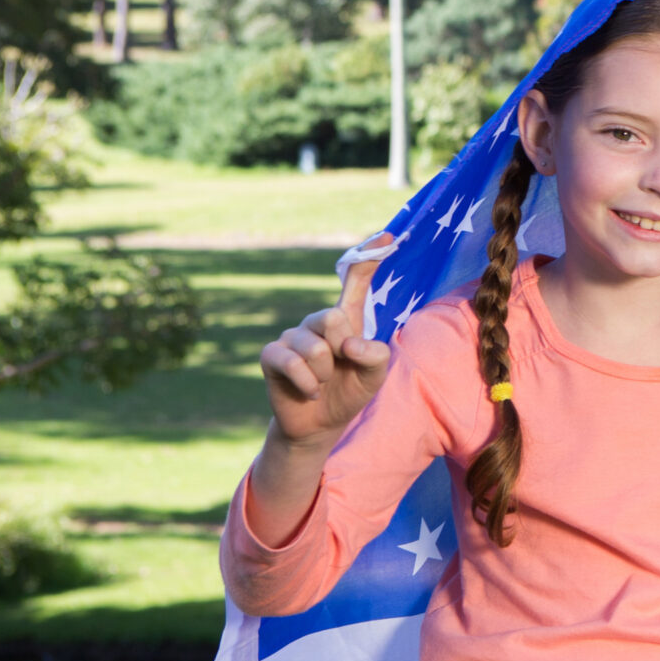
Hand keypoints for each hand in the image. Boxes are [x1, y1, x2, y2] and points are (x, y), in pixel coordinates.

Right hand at [260, 244, 393, 447]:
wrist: (320, 423)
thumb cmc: (350, 391)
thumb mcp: (374, 376)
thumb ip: (375, 356)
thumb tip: (350, 344)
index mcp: (347, 321)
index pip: (356, 283)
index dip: (369, 259)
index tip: (388, 236)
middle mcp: (318, 322)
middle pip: (333, 317)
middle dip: (341, 350)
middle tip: (339, 368)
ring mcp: (292, 336)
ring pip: (314, 347)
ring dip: (324, 373)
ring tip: (323, 383)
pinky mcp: (272, 355)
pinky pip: (291, 362)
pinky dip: (308, 383)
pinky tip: (310, 391)